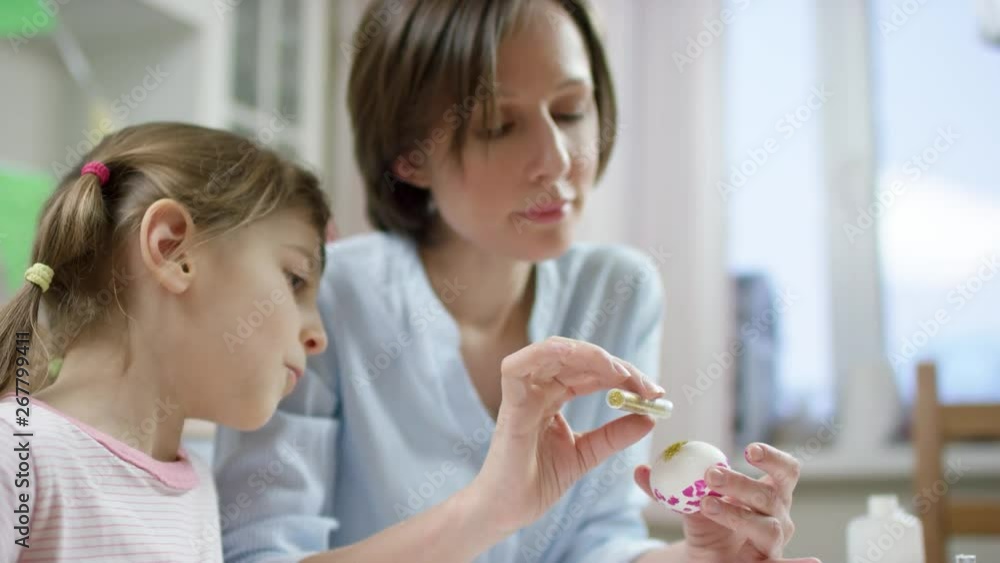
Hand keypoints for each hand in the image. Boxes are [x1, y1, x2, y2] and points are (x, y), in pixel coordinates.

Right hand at [471, 336, 663, 532]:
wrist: (508, 511)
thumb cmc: (537, 482)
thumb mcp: (587, 454)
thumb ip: (613, 436)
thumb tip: (649, 419)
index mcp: (552, 397)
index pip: (590, 372)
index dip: (623, 375)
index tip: (654, 392)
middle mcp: (537, 390)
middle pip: (578, 358)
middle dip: (616, 365)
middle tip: (647, 386)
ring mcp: (522, 394)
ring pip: (553, 353)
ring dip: (590, 355)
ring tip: (621, 374)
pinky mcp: (509, 405)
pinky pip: (516, 367)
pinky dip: (544, 353)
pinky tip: (575, 356)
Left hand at [635, 443, 819, 562]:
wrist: (707, 560)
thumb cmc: (707, 524)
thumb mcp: (687, 502)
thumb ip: (665, 487)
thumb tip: (639, 469)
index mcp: (768, 492)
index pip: (785, 470)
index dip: (772, 458)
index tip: (748, 450)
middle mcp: (779, 515)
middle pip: (769, 495)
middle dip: (739, 483)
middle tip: (710, 475)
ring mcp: (776, 542)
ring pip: (766, 526)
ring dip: (736, 514)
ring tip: (706, 505)